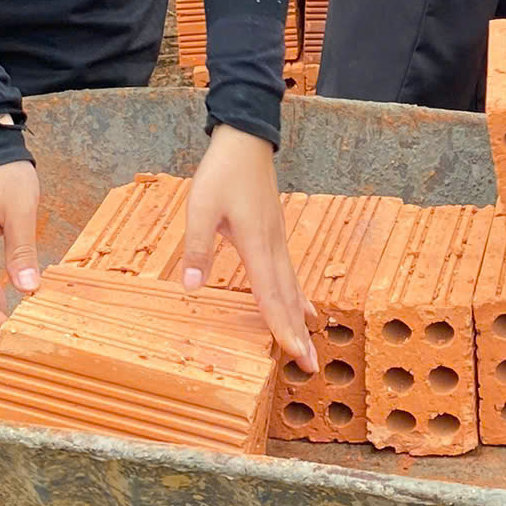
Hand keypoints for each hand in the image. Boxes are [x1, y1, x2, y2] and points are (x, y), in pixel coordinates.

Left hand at [181, 127, 317, 372]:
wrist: (247, 140)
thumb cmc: (222, 172)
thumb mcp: (200, 206)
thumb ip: (198, 247)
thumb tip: (193, 287)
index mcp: (256, 243)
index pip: (270, 295)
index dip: (281, 327)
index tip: (293, 354)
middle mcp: (273, 246)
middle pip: (288, 297)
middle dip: (297, 333)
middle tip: (310, 365)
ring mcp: (278, 240)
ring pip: (292, 286)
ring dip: (299, 317)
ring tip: (312, 342)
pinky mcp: (276, 234)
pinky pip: (289, 273)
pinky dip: (297, 295)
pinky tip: (304, 305)